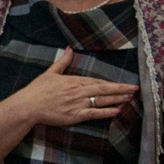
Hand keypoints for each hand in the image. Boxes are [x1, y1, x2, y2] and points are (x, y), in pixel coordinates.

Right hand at [13, 48, 136, 127]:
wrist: (29, 105)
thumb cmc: (37, 90)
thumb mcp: (50, 72)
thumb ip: (62, 61)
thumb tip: (69, 48)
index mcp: (73, 80)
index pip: (96, 81)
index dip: (111, 83)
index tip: (123, 84)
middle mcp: (79, 91)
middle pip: (104, 89)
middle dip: (121, 89)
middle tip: (135, 89)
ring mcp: (78, 103)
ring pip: (102, 100)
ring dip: (117, 99)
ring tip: (130, 98)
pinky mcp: (75, 115)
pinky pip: (95, 113)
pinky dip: (106, 112)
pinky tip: (117, 111)